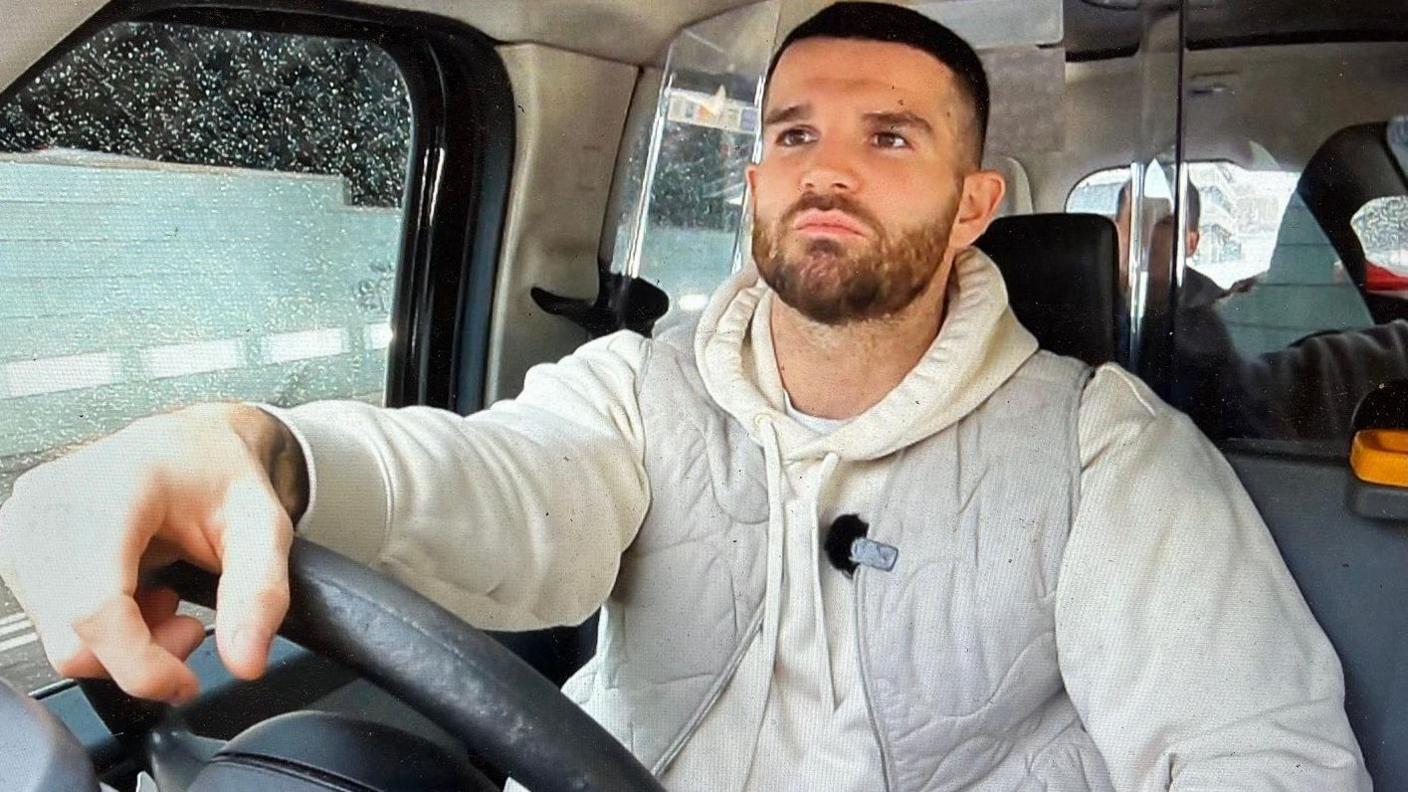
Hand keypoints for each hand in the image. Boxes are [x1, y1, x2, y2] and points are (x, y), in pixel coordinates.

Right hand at [0, 404, 306, 702]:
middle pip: (74, 636)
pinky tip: (132, 590)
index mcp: (110, 485)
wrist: (192, 444)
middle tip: (187, 623)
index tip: (184, 681)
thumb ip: (261, 592)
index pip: (96, 606)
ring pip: (60, 638)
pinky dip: (99, 627)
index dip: (140, 663)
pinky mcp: (17, 543)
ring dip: (123, 642)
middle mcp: (50, 501)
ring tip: (163, 597)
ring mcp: (24, 523)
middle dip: (141, 654)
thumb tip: (246, 658)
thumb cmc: (220, 472)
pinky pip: (50, 621)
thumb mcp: (264, 526)